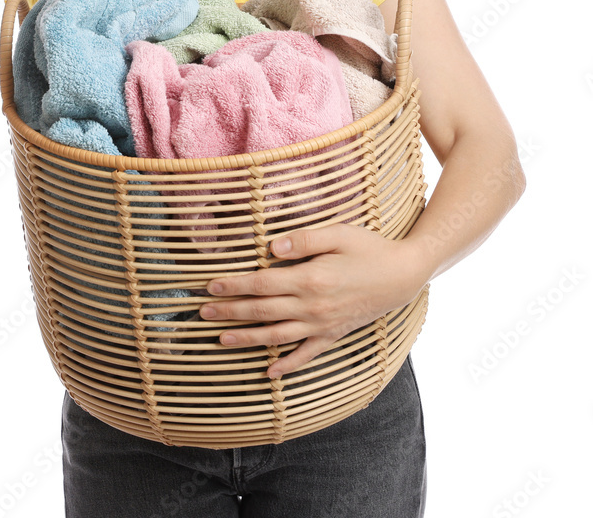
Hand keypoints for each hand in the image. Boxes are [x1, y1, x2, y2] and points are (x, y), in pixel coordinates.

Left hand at [198, 225, 428, 378]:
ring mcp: (323, 325)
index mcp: (310, 278)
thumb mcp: (338, 233)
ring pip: (277, 336)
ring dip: (247, 338)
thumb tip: (271, 246)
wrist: (404, 275)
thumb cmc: (369, 248)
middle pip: (262, 311)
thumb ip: (303, 239)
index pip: (262, 284)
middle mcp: (313, 307)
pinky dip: (287, 365)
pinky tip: (269, 372)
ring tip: (221, 339)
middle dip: (230, 311)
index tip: (211, 285)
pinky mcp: (334, 335)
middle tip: (203, 312)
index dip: (234, 285)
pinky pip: (306, 355)